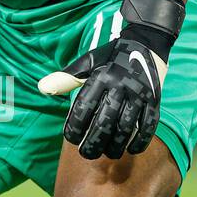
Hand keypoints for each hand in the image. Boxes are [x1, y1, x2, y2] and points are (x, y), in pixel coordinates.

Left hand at [38, 0, 184, 160]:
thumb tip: (42, 87)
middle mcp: (121, 86)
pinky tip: (130, 150)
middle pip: (105, 122)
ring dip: (115, 146)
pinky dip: (140, 141)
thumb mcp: (88, 62)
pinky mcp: (155, 101)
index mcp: (102, 76)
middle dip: (93, 143)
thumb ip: (67, 77)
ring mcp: (140, 94)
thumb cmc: (112, 56)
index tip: (71, 138)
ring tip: (107, 154)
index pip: (84, 107)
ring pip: (126, 128)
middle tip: (86, 153)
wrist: (147, 42)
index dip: (75, 126)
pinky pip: (148, 126)